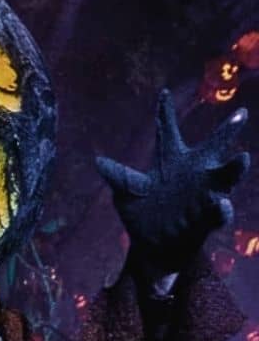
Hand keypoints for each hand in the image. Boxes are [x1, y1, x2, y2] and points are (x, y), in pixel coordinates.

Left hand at [96, 90, 249, 283]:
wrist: (152, 248)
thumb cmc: (141, 217)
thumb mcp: (125, 196)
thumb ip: (119, 178)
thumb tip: (99, 161)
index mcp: (170, 162)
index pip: (167, 132)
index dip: (165, 113)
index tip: (163, 92)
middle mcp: (193, 173)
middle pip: (212, 147)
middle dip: (227, 130)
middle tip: (240, 113)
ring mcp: (204, 194)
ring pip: (225, 177)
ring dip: (234, 169)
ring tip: (242, 158)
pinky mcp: (208, 218)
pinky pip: (218, 212)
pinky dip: (219, 209)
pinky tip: (219, 204)